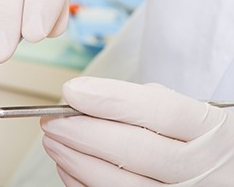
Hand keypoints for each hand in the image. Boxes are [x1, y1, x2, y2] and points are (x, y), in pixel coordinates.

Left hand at [41, 77, 233, 185]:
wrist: (221, 171)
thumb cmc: (196, 138)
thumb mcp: (185, 112)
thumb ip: (142, 102)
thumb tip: (85, 97)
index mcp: (211, 131)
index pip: (159, 110)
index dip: (110, 99)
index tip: (73, 91)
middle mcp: (202, 168)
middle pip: (135, 149)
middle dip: (83, 132)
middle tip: (53, 120)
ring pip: (120, 183)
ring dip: (76, 160)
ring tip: (53, 140)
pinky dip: (83, 182)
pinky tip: (69, 164)